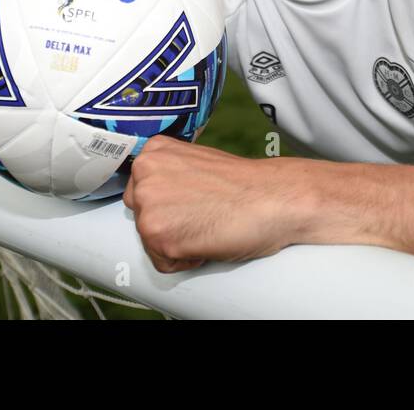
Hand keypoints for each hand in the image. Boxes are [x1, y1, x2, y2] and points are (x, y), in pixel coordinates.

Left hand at [121, 136, 305, 272]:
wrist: (272, 198)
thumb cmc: (244, 185)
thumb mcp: (195, 163)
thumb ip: (169, 174)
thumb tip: (159, 197)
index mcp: (153, 151)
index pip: (142, 192)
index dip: (170, 205)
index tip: (190, 204)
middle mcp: (144, 173)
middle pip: (141, 216)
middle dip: (169, 222)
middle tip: (202, 214)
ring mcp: (148, 204)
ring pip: (150, 241)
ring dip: (178, 242)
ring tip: (207, 225)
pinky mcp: (157, 234)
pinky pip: (163, 263)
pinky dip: (185, 260)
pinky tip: (206, 240)